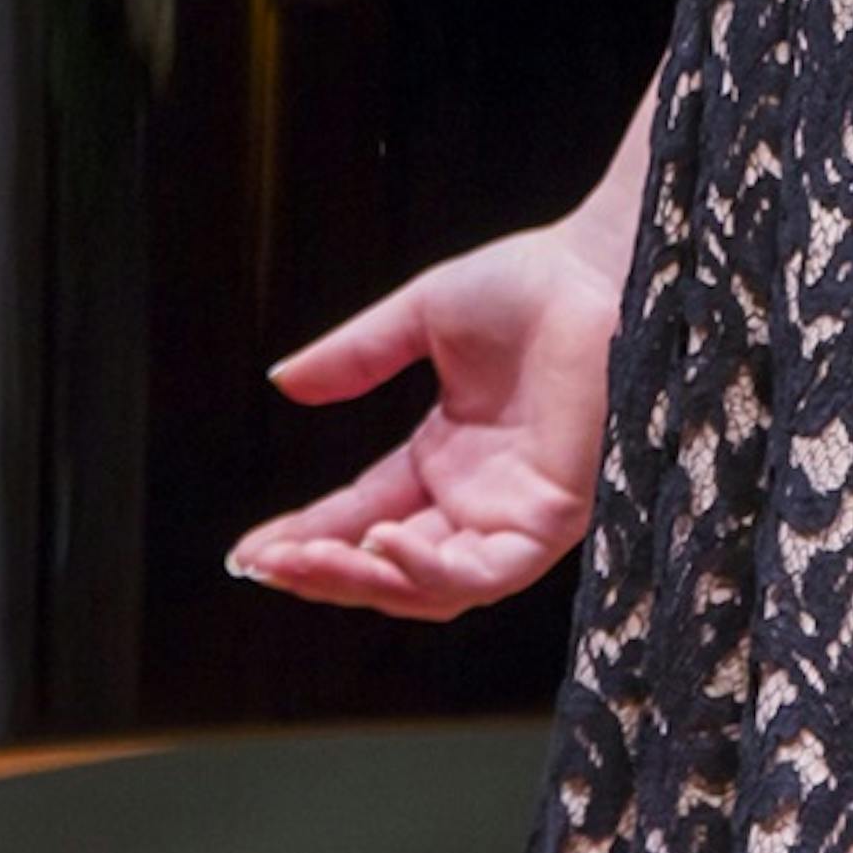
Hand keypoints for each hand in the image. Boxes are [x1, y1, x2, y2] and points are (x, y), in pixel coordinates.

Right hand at [228, 217, 621, 618]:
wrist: (600, 267)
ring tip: (303, 562)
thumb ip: (355, 358)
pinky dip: (430, 569)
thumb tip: (282, 382)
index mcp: (448, 458)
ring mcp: (516, 516)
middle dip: (323, 571)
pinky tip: (382, 542)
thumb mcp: (420, 319)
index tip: (252, 549)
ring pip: (432, 585)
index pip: (365, 514)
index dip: (310, 536)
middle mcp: (479, 499)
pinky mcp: (552, 520)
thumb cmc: (530, 284)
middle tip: (265, 566)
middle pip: (390, 563)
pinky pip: (486, 572)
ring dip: (364, 580)